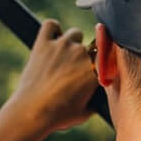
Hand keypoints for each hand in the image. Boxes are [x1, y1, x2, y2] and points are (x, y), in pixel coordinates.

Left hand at [4, 19, 98, 135]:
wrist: (32, 113)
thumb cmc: (58, 115)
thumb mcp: (86, 113)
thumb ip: (96, 100)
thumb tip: (98, 97)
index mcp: (97, 70)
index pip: (108, 54)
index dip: (103, 61)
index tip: (97, 68)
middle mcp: (82, 53)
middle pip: (92, 45)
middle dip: (85, 56)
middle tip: (74, 71)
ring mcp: (62, 45)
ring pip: (75, 33)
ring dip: (71, 42)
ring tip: (62, 58)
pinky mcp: (43, 43)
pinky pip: (51, 25)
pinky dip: (52, 29)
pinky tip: (51, 39)